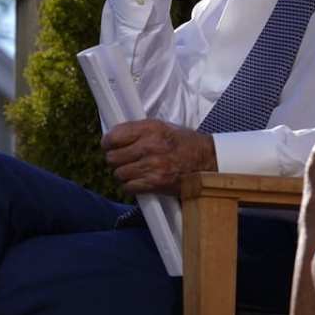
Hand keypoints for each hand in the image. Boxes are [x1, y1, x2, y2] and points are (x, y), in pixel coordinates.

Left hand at [101, 119, 215, 195]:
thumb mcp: (162, 127)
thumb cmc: (184, 143)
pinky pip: (129, 187)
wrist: (206, 161)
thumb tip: (114, 136)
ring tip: (132, 170)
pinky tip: (138, 180)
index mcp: (151, 128)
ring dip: (123, 174)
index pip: (115, 136)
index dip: (107, 142)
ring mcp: (152, 166)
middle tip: (121, 159)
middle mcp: (150, 146)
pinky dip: (130, 186)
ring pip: (119, 173)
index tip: (108, 144)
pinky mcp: (155, 183)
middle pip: (113, 157)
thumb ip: (139, 130)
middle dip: (114, 159)